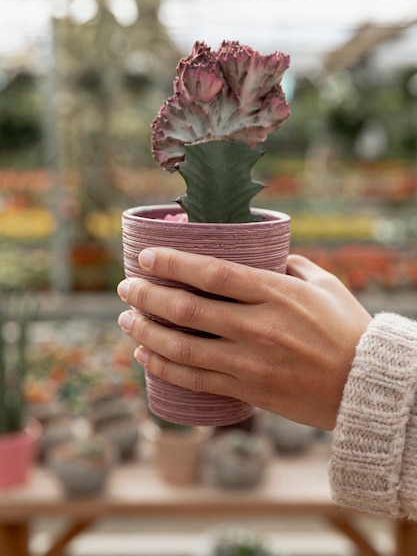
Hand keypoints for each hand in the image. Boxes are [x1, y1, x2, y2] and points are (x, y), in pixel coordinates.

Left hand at [117, 249, 371, 429]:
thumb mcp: (324, 285)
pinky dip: (164, 367)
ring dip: (147, 331)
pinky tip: (144, 355)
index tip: (146, 256)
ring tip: (125, 319)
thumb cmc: (347, 329)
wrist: (365, 386)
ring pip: (183, 347)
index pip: (211, 273)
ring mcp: (249, 362)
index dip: (173, 263)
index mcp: (275, 293)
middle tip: (126, 287)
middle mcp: (257, 326)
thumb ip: (289, 265)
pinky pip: (195, 379)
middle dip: (148, 295)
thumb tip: (263, 253)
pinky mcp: (247, 389)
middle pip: (187, 308)